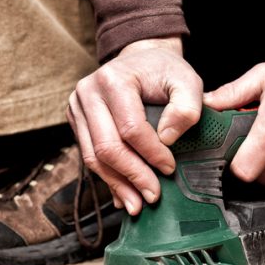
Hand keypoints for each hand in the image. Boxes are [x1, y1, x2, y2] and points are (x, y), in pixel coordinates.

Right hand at [67, 37, 202, 214]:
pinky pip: (89, 156)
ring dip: (117, 185)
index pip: (130, 127)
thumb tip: (167, 138)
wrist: (140, 59)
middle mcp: (88, 92)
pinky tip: (123, 194)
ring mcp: (78, 108)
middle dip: (132, 176)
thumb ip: (186, 107)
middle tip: (152, 197)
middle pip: (106, 146)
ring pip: (93, 157)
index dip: (151, 153)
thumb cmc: (164, 71)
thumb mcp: (187, 80)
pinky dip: (108, 178)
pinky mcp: (77, 122)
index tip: (170, 169)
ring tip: (137, 205)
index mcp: (114, 79)